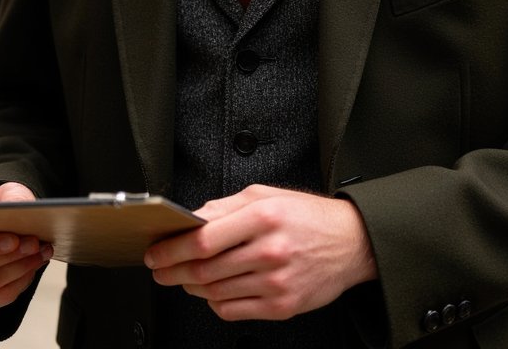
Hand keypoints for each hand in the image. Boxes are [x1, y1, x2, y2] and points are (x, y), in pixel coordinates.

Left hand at [144, 184, 377, 321]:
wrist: (351, 242)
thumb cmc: (307, 216)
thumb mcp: (267, 195)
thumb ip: (225, 206)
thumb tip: (190, 220)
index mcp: (264, 216)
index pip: (204, 239)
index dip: (172, 250)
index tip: (156, 253)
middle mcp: (270, 250)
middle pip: (205, 269)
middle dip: (173, 271)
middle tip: (161, 270)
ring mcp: (276, 282)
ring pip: (215, 292)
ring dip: (192, 286)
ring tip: (188, 277)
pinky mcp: (282, 307)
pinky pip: (233, 311)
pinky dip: (215, 302)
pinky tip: (214, 290)